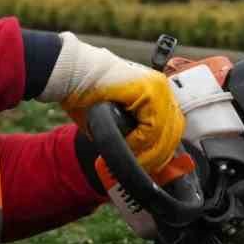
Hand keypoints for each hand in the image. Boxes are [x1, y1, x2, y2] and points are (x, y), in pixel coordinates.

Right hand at [38, 33, 183, 174]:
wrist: (71, 75)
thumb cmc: (87, 98)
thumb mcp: (115, 122)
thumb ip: (131, 138)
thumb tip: (140, 163)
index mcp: (158, 96)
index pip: (172, 130)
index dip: (160, 153)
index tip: (146, 167)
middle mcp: (163, 90)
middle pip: (173, 134)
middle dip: (156, 157)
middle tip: (138, 168)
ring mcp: (159, 88)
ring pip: (165, 133)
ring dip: (147, 153)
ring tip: (130, 160)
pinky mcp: (150, 90)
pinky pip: (153, 127)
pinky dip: (140, 141)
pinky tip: (126, 144)